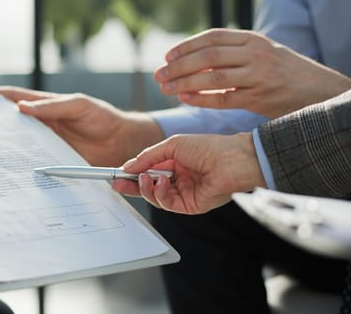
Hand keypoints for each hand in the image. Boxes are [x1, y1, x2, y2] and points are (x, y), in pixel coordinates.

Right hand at [0, 86, 163, 165]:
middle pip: (9, 124)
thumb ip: (53, 107)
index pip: (12, 99)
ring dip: (2, 149)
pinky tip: (10, 172)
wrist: (122, 143)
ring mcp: (45, 143)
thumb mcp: (79, 106)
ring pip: (18, 145)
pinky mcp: (52, 160)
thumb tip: (22, 108)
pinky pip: (32, 162)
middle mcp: (40, 125)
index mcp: (44, 106)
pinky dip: (20, 166)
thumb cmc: (102, 117)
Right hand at [111, 132, 266, 213]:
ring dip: (146, 188)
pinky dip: (160, 193)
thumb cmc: (209, 147)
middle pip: (148, 187)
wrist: (233, 159)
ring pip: (155, 197)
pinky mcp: (190, 206)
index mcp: (175, 163)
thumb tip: (128, 166)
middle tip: (118, 184)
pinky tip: (162, 182)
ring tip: (146, 178)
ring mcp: (184, 193)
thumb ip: (148, 156)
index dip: (132, 173)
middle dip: (132, 186)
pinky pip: (167, 204)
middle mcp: (178, 179)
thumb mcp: (172, 145)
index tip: (117, 173)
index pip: (148, 171)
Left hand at [154, 28, 350, 117]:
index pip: (212, 37)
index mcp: (253, 39)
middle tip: (159, 75)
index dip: (186, 46)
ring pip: (212, 77)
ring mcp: (258, 76)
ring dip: (184, 82)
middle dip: (179, 65)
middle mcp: (255, 54)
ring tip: (166, 88)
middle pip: (207, 56)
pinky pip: (223, 99)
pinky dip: (201, 99)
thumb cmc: (285, 73)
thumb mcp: (263, 53)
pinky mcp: (260, 98)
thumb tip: (195, 58)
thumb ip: (234, 53)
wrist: (320, 91)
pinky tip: (185, 99)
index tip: (167, 56)